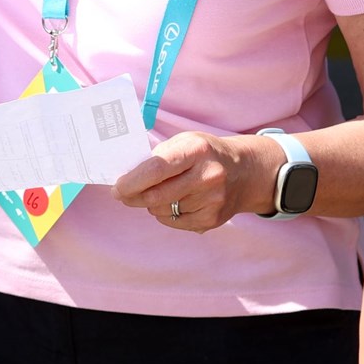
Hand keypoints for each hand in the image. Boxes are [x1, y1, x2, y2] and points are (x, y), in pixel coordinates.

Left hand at [111, 131, 283, 233]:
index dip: (132, 181)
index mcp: (197, 150)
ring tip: (160, 191)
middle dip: (133, 196)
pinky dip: (166, 214)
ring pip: (162, 210)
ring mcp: (212, 201)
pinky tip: (175, 202)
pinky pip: (174, 222)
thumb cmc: (206, 153)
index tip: (117, 187)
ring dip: (152, 204)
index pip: (158, 168)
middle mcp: (208, 176)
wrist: (245, 172)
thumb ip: (159, 155)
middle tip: (123, 193)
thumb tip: (128, 176)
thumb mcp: (185, 141)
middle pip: (156, 195)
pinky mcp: (212, 220)